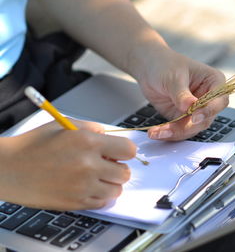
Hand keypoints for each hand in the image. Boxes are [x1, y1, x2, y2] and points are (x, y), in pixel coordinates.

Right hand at [0, 120, 135, 210]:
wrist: (9, 169)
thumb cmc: (33, 146)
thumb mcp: (64, 125)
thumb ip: (92, 128)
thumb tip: (109, 135)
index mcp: (88, 142)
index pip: (129, 150)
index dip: (125, 151)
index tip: (120, 152)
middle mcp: (89, 165)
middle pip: (125, 172)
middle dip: (118, 167)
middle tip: (106, 164)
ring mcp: (83, 186)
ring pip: (117, 190)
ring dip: (110, 183)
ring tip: (96, 176)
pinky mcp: (76, 203)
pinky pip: (102, 202)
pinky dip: (99, 195)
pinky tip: (87, 186)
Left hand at [134, 46, 228, 140]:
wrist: (149, 68)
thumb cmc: (166, 64)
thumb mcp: (173, 77)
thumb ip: (181, 94)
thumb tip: (190, 107)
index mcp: (214, 82)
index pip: (219, 100)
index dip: (210, 110)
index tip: (195, 116)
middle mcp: (208, 99)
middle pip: (206, 119)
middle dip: (187, 127)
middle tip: (169, 129)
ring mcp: (196, 110)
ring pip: (192, 128)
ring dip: (174, 133)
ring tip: (156, 132)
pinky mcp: (183, 118)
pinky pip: (179, 131)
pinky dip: (167, 133)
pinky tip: (155, 132)